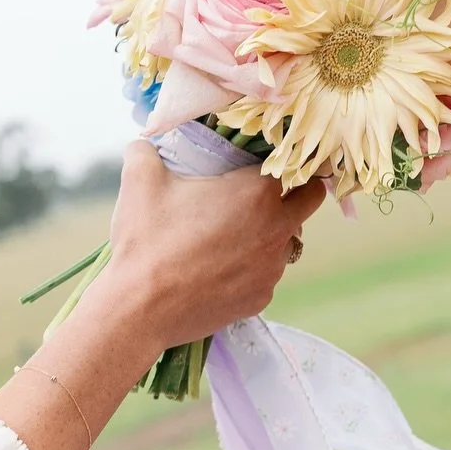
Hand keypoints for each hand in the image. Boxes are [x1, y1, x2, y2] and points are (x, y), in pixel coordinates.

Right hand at [101, 140, 325, 351]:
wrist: (140, 308)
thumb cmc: (146, 240)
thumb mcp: (140, 179)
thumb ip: (147, 149)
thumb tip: (146, 140)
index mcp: (257, 192)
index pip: (293, 163)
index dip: (282, 158)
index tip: (265, 161)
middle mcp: (276, 229)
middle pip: (311, 200)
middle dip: (297, 191)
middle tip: (264, 192)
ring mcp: (272, 268)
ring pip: (288, 240)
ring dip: (271, 232)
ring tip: (231, 235)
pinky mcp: (261, 299)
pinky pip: (267, 274)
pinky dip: (252, 268)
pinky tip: (221, 268)